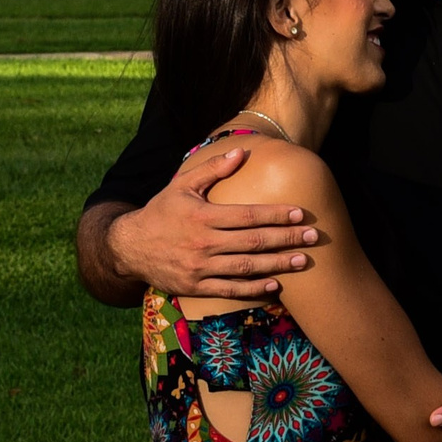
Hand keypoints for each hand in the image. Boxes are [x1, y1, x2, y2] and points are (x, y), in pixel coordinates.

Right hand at [107, 144, 319, 299]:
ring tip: (302, 261)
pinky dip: (253, 288)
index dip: (276, 214)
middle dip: (286, 239)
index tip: (300, 213)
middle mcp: (204, 243)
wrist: (129, 248)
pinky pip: (229, 289)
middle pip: (253, 242)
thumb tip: (242, 152)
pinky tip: (275, 285)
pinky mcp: (195, 287)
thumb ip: (213, 169)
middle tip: (312, 237)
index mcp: (203, 217)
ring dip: (277, 265)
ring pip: (246, 268)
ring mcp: (200, 268)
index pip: (248, 215)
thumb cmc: (161, 212)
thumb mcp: (182, 185)